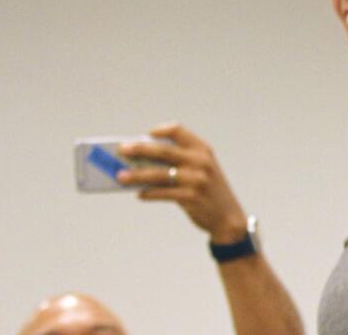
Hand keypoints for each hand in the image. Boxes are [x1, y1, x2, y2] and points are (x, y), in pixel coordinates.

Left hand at [117, 123, 248, 243]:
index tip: (146, 134)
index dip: (160, 130)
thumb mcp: (201, 169)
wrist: (228, 217)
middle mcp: (200, 161)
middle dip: (139, 149)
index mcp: (202, 149)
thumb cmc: (207, 190)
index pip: (178, 130)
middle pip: (163, 150)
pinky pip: (163, 193)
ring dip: (136, 175)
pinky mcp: (191, 197)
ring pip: (159, 174)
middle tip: (121, 150)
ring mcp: (196, 179)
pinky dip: (149, 193)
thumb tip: (140, 161)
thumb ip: (178, 161)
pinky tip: (139, 194)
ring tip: (120, 176)